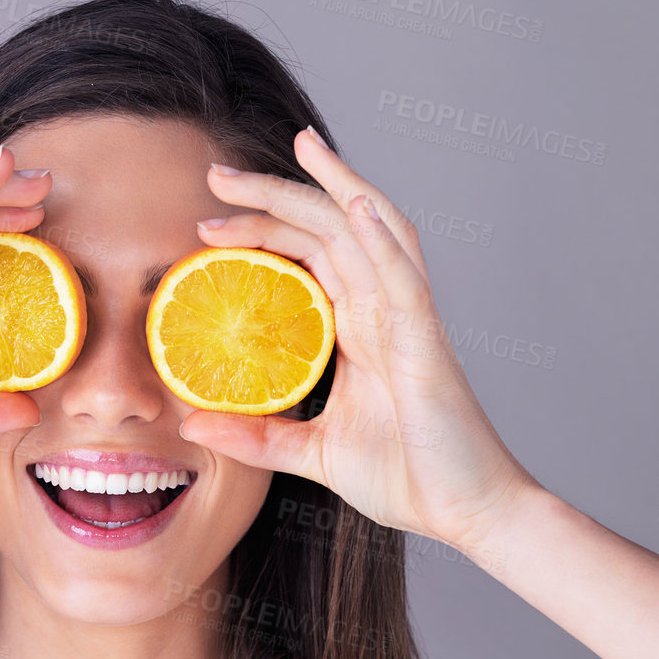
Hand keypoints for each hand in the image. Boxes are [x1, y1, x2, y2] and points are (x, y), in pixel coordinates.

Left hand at [178, 128, 539, 551]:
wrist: (464, 512)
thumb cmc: (406, 478)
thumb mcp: (312, 455)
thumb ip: (257, 436)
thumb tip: (193, 422)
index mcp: (359, 330)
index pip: (307, 257)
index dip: (261, 231)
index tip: (205, 226)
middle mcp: (383, 312)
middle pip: (328, 229)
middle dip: (275, 194)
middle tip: (217, 173)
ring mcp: (407, 321)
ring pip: (371, 230)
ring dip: (333, 185)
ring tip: (298, 146)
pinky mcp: (426, 343)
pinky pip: (403, 278)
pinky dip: (380, 237)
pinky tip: (354, 203)